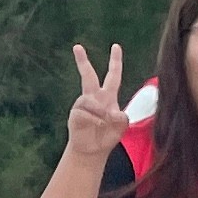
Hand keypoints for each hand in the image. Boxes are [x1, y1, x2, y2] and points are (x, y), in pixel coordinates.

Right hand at [63, 43, 129, 158]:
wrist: (93, 151)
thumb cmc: (108, 136)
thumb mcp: (122, 126)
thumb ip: (122, 117)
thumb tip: (111, 112)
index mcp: (108, 97)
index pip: (113, 75)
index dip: (115, 61)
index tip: (115, 46)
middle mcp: (94, 98)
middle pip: (88, 76)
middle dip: (82, 61)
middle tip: (76, 46)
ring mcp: (82, 106)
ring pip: (89, 99)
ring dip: (98, 110)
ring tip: (103, 122)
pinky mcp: (75, 115)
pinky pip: (85, 112)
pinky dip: (94, 119)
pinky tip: (97, 125)